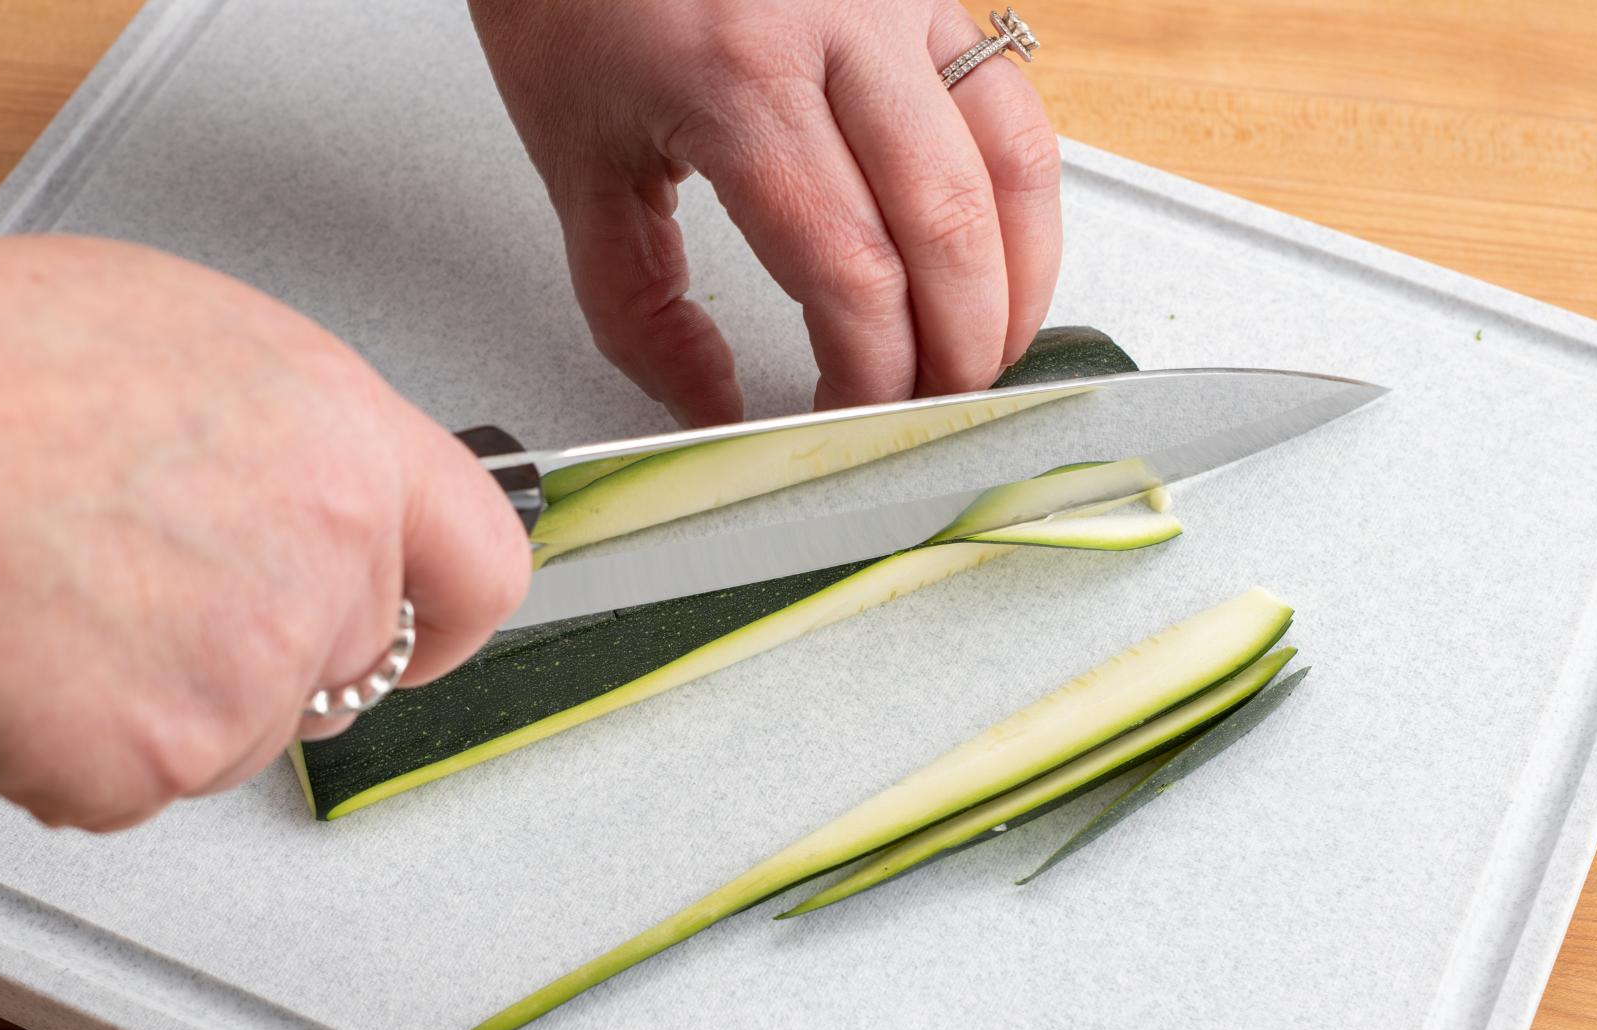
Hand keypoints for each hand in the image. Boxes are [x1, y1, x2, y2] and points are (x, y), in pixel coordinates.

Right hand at [0, 235, 528, 830]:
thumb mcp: (180, 334)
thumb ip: (291, 435)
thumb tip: (314, 490)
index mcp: (342, 439)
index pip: (483, 562)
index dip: (456, 612)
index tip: (437, 633)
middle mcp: (327, 560)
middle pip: (351, 657)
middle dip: (274, 644)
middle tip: (149, 582)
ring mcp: (253, 675)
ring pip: (249, 728)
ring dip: (176, 696)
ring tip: (61, 596)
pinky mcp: (163, 765)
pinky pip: (146, 781)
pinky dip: (87, 746)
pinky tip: (25, 656)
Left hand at [473, 0, 1061, 424]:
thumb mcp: (576, 165)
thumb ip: (641, 310)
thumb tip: (714, 414)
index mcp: (735, 79)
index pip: (852, 273)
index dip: (872, 376)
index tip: (852, 424)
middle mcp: (835, 23)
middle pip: (950, 229)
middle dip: (958, 351)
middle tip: (932, 412)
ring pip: (1014, 161)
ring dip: (1019, 282)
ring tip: (984, 354)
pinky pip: (1012, 101)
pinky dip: (1020, 199)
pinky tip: (994, 258)